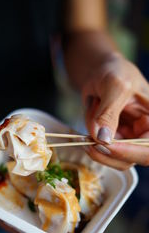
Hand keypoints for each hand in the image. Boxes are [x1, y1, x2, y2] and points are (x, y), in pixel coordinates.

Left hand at [83, 53, 148, 169]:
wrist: (102, 74)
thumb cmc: (115, 72)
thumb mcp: (114, 85)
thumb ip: (109, 112)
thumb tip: (103, 139)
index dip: (130, 152)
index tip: (105, 145)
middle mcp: (145, 134)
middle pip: (131, 159)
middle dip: (108, 152)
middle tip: (89, 142)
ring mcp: (130, 140)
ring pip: (113, 158)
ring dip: (96, 143)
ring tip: (92, 114)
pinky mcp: (115, 141)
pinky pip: (101, 150)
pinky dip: (91, 139)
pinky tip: (90, 120)